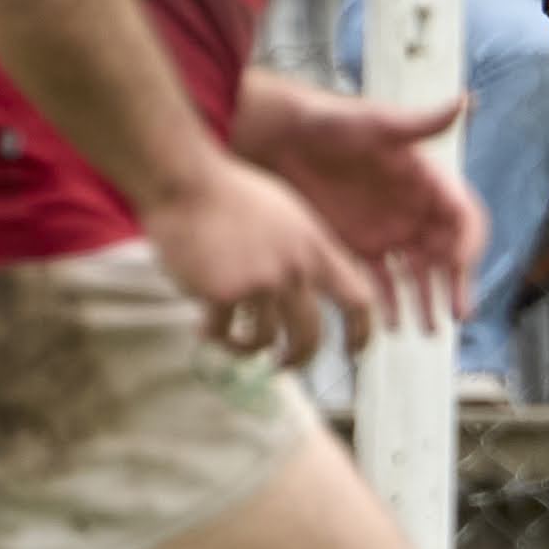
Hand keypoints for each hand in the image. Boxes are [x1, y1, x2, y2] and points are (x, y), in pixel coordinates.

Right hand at [138, 153, 381, 367]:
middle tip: (283, 365)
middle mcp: (294, 269)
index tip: (355, 353)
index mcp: (316, 248)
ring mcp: (260, 283)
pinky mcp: (223, 294)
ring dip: (246, 348)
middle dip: (299, 358)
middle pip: (311, 334)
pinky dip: (213, 334)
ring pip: (263, 340)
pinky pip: (223, 331)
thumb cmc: (232, 194)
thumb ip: (303, 251)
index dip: (361, 332)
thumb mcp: (288, 214)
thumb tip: (310, 286)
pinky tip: (203, 328)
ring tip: (232, 342)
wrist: (188, 183)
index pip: (357, 299)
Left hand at [259, 92, 487, 336]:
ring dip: (426, 301)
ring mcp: (386, 230)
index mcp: (426, 181)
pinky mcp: (357, 246)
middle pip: (446, 253)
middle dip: (454, 284)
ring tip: (428, 330)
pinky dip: (386, 304)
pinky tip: (388, 325)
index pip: (462, 217)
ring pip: (417, 274)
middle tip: (456, 312)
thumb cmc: (327, 121)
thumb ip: (419, 123)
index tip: (460, 266)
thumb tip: (465, 101)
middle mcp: (412, 209)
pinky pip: (379, 281)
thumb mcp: (374, 123)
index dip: (468, 243)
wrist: (276, 136)